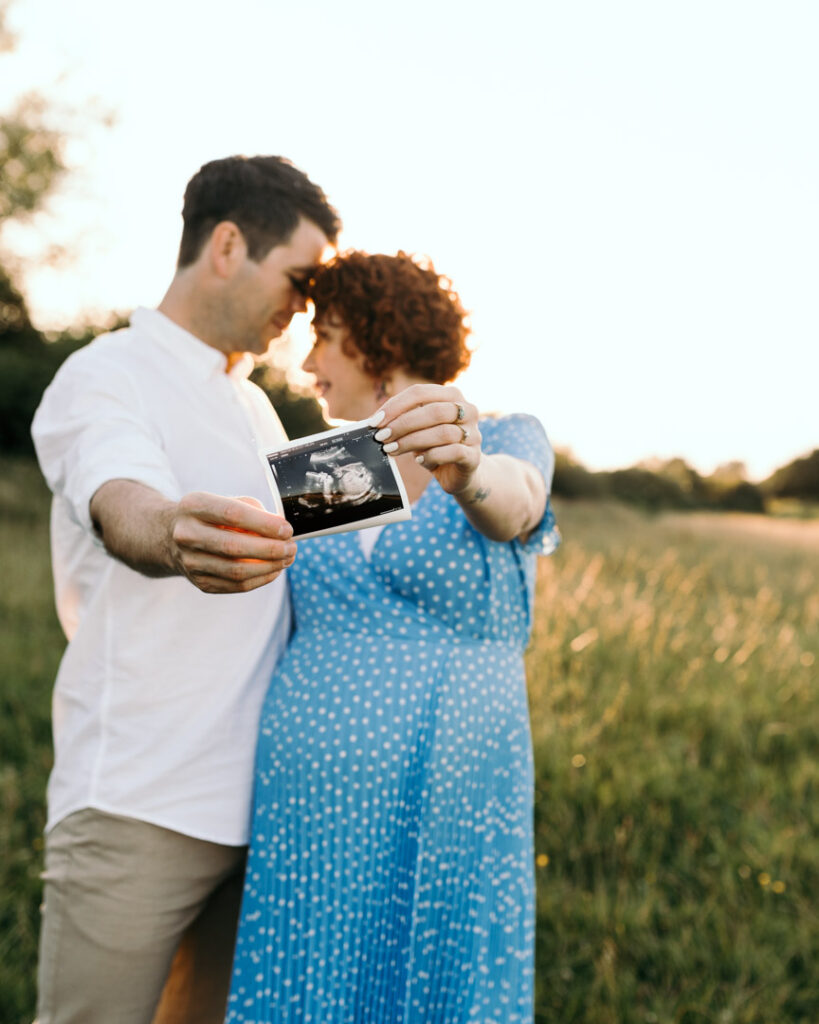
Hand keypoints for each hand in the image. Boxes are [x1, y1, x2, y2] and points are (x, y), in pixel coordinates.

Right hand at [167, 492, 296, 593]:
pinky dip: (261, 579)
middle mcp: (187, 534)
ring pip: (236, 571)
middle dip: (270, 549)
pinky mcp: (199, 582)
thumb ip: (253, 509)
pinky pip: (236, 585)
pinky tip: (274, 570)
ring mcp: (190, 562)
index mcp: (194, 506)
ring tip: (287, 558)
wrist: (171, 536)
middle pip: (234, 546)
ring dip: (269, 567)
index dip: (264, 524)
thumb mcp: (225, 500)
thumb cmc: (210, 516)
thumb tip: (280, 529)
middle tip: (292, 547)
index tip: (287, 529)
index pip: (233, 515)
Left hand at [371, 383, 481, 496]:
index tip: (376, 421)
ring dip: (412, 441)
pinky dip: (432, 456)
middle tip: (381, 437)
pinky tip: (419, 460)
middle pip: (433, 411)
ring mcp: (474, 433)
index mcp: (452, 396)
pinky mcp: (474, 456)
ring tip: (392, 449)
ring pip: (442, 432)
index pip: (421, 392)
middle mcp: (468, 410)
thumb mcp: (418, 430)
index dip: (396, 405)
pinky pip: (453, 452)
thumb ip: (403, 421)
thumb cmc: (435, 446)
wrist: (460, 473)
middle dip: (402, 424)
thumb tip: (375, 423)